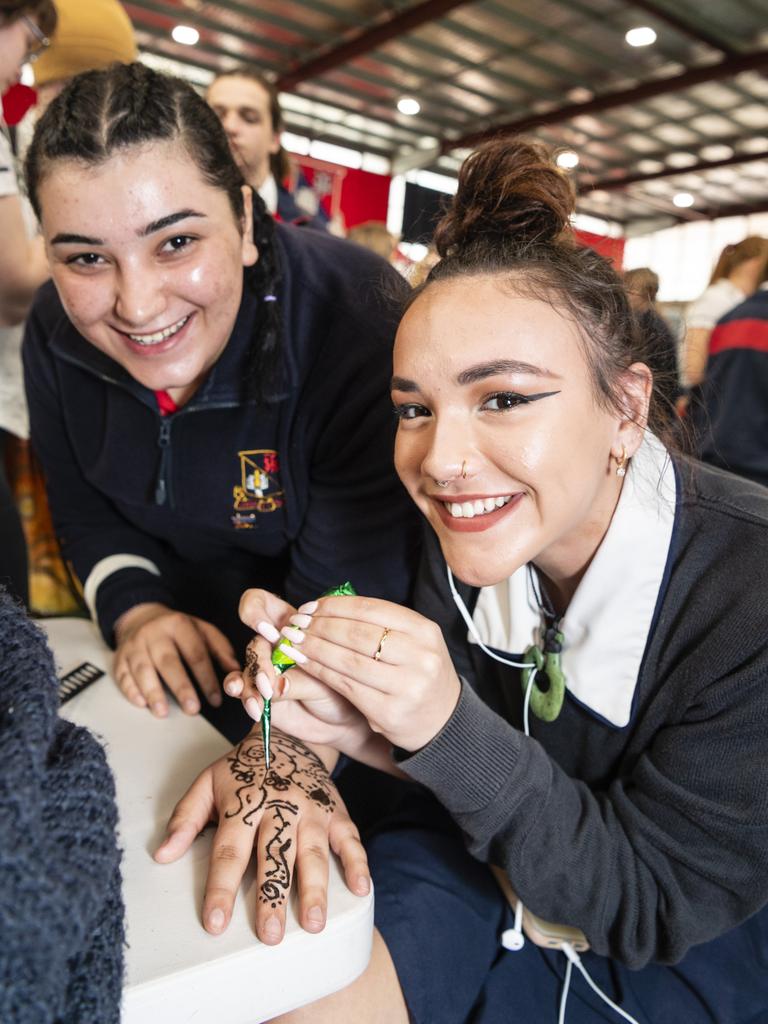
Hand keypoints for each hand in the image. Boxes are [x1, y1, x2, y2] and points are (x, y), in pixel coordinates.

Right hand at [113, 602, 238, 716]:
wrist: (141, 617)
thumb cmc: (177, 630)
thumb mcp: (202, 631)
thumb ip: (220, 650)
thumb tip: (236, 672)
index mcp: (179, 625)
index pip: (195, 653)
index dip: (207, 678)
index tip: (216, 699)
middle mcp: (154, 634)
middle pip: (168, 662)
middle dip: (181, 688)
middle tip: (192, 710)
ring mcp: (134, 645)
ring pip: (142, 670)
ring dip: (153, 693)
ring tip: (163, 712)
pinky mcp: (119, 657)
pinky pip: (123, 675)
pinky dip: (131, 691)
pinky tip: (142, 704)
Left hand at [154, 727, 369, 943]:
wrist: (289, 737)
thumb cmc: (244, 769)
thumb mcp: (208, 782)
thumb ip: (186, 818)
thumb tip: (163, 854)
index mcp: (245, 803)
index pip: (229, 851)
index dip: (221, 888)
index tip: (215, 922)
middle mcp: (280, 807)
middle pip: (275, 856)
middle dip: (272, 897)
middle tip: (269, 935)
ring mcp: (311, 810)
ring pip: (313, 853)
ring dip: (314, 889)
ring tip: (312, 924)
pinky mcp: (336, 811)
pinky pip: (350, 838)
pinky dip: (357, 863)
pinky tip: (360, 889)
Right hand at [223, 588, 376, 754]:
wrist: (338, 723)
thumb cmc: (338, 694)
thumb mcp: (326, 684)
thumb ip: (301, 682)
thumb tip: (277, 685)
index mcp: (294, 629)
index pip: (261, 604)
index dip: (254, 610)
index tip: (263, 627)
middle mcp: (274, 644)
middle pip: (254, 641)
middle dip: (259, 662)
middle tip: (268, 683)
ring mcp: (264, 666)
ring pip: (247, 666)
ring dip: (249, 682)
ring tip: (258, 702)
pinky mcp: (255, 689)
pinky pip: (239, 685)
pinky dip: (239, 691)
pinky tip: (248, 703)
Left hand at [265, 596, 461, 751]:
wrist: (442, 722)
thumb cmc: (417, 675)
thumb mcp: (413, 643)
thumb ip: (380, 625)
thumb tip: (325, 608)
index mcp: (424, 631)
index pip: (371, 610)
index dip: (335, 607)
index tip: (309, 607)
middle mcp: (420, 657)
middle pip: (358, 634)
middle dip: (320, 626)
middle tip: (295, 623)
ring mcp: (407, 686)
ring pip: (349, 661)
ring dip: (315, 649)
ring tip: (292, 641)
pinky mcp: (389, 712)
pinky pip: (346, 686)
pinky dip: (320, 672)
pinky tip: (303, 663)